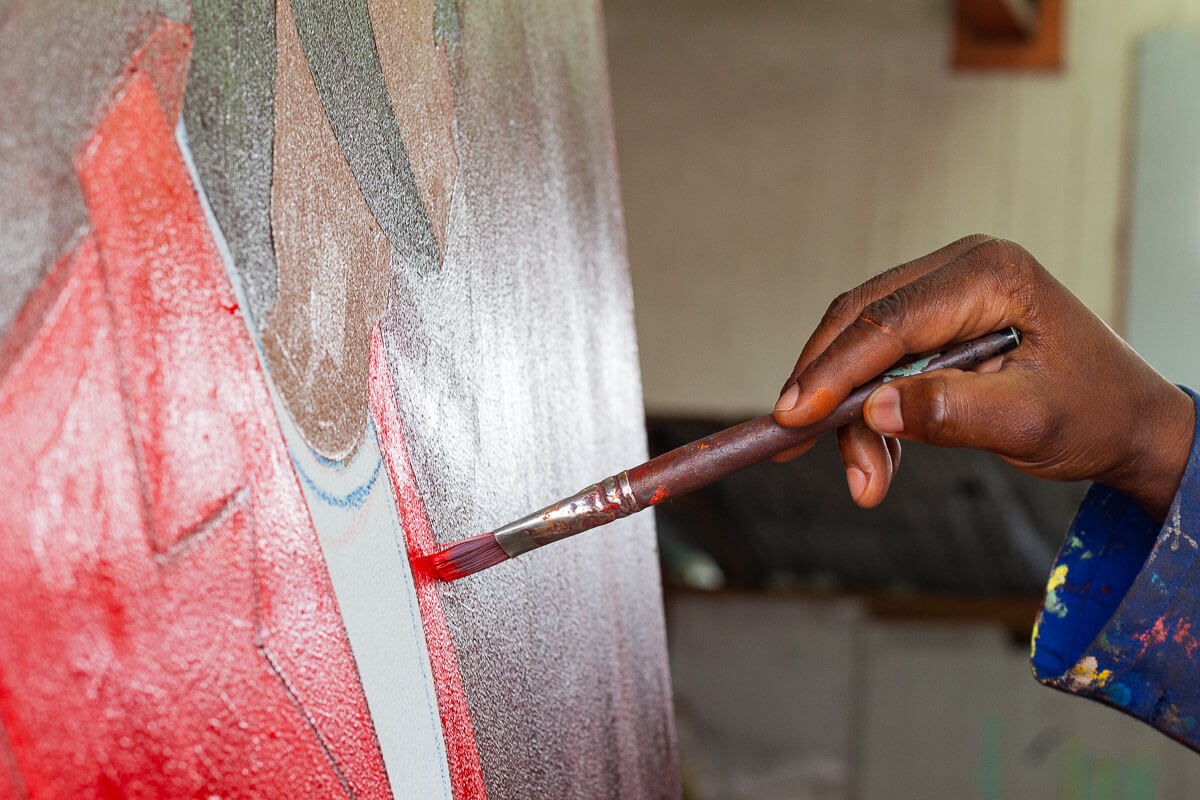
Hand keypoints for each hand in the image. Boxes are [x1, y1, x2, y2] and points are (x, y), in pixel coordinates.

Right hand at [772, 235, 1194, 520]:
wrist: (1131, 422)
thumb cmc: (1096, 414)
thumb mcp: (1028, 421)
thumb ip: (950, 411)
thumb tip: (872, 408)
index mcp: (990, 275)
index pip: (891, 320)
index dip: (834, 370)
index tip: (794, 416)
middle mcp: (961, 268)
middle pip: (861, 322)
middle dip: (827, 390)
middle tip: (795, 445)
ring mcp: (946, 291)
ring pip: (861, 344)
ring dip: (847, 412)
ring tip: (865, 478)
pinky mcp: (937, 322)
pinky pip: (879, 359)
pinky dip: (868, 411)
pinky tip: (877, 459)